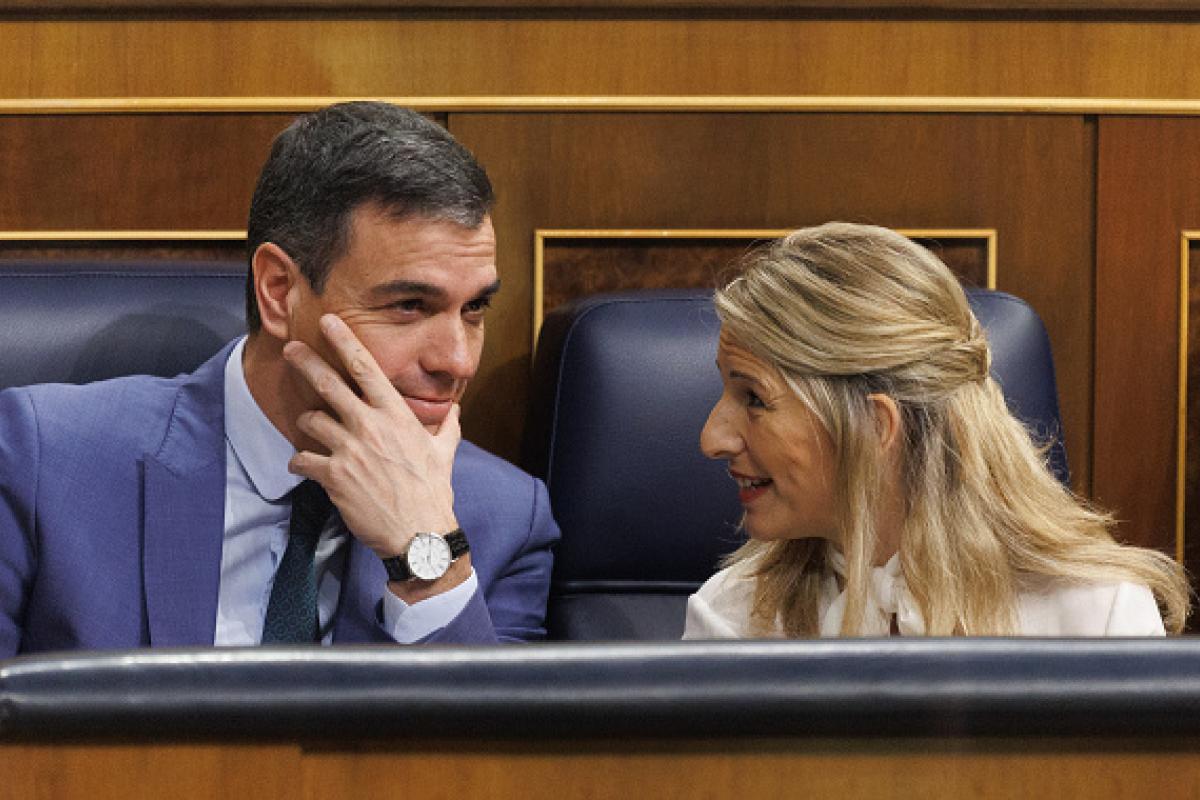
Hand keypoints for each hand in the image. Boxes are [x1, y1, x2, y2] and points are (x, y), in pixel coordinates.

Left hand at [283, 314, 459, 559]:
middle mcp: (370, 426)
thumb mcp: (445, 452)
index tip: (328, 322)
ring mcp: (350, 449)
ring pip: (312, 420)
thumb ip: (447, 426)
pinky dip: (299, 461)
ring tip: (311, 430)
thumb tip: (455, 410)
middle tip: (291, 350)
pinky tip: (302, 465)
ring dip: (307, 423)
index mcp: (396, 415)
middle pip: (329, 384)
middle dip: (307, 363)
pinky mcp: (334, 475)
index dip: (344, 342)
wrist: (418, 532)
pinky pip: (303, 459)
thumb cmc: (433, 492)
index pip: (367, 369)